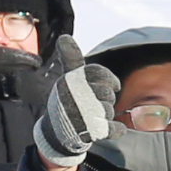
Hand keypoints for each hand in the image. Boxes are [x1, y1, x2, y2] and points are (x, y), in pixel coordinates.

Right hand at [31, 36, 119, 170]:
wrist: (55, 133)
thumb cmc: (66, 101)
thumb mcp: (68, 79)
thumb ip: (72, 59)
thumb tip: (65, 37)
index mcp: (69, 81)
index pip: (98, 73)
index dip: (109, 79)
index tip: (114, 85)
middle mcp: (74, 96)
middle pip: (107, 93)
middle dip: (106, 99)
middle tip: (95, 104)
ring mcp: (82, 115)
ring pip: (109, 110)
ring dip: (106, 115)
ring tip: (92, 117)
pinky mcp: (90, 132)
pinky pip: (114, 128)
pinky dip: (115, 129)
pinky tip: (112, 129)